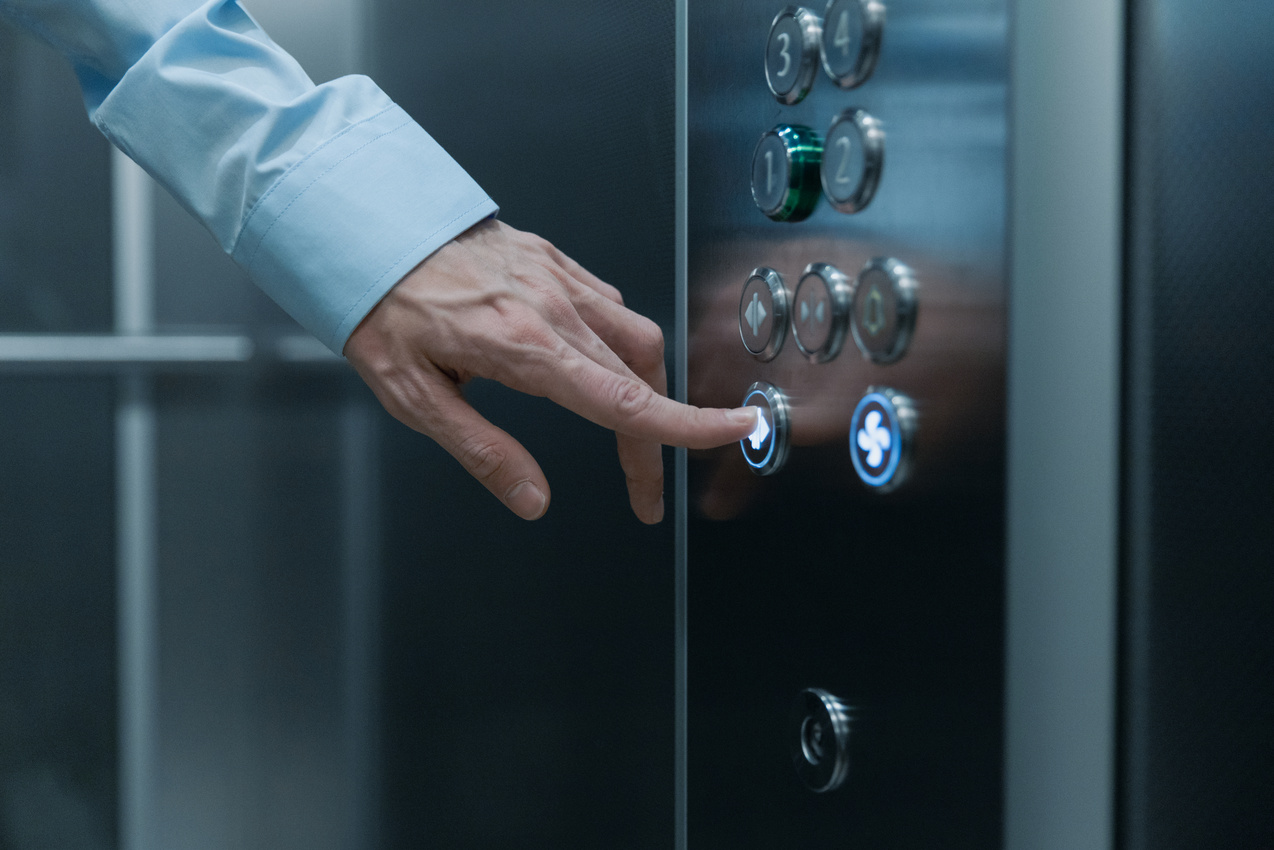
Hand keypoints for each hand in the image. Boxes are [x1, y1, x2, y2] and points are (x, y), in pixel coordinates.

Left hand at [343, 218, 757, 522]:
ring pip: (636, 335)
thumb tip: (534, 500)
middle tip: (641, 489)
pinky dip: (619, 342)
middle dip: (656, 437)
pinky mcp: (552, 259)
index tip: (735, 432)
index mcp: (524, 347)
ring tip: (628, 430)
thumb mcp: (414, 397)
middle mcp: (553, 308)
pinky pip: (608, 304)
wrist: (366, 223)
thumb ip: (482, 451)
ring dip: (646, 388)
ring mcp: (557, 278)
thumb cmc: (381, 308)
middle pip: (640, 377)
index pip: (624, 400)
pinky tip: (597, 363)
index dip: (685, 426)